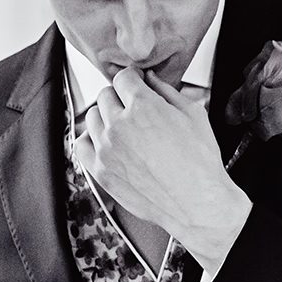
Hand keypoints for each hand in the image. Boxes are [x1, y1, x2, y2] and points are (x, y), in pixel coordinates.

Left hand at [74, 70, 253, 275]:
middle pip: (105, 95)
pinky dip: (91, 139)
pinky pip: (82, 144)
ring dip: (105, 116)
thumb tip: (152, 80)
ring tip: (123, 126)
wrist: (196, 203)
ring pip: (92, 117)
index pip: (123, 78)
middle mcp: (119, 125)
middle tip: (133, 107)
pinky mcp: (101, 171)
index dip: (132, 79)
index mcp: (142, 107)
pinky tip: (106, 142)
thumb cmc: (199, 163)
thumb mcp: (193, 115)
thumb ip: (168, 91)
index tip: (135, 84)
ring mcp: (107, 149)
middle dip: (120, 97)